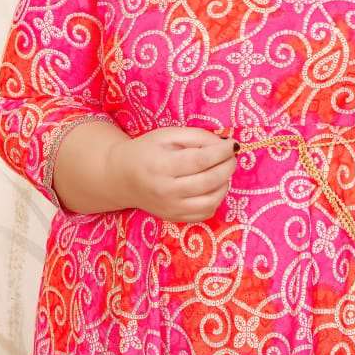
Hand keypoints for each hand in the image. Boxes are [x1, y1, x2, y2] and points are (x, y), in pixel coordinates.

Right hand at [107, 127, 238, 222]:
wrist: (121, 177)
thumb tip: (225, 145)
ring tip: (222, 170)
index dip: (222, 152)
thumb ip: (197, 136)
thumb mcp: (167, 135)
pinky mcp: (175, 218)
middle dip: (227, 167)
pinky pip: (206, 213)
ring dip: (225, 184)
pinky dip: (216, 199)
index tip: (233, 144)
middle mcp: (165, 191)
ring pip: (211, 201)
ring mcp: (170, 209)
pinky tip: (212, 186)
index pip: (200, 160)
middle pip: (208, 181)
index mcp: (160, 166)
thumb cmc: (146, 151)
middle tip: (231, 156)